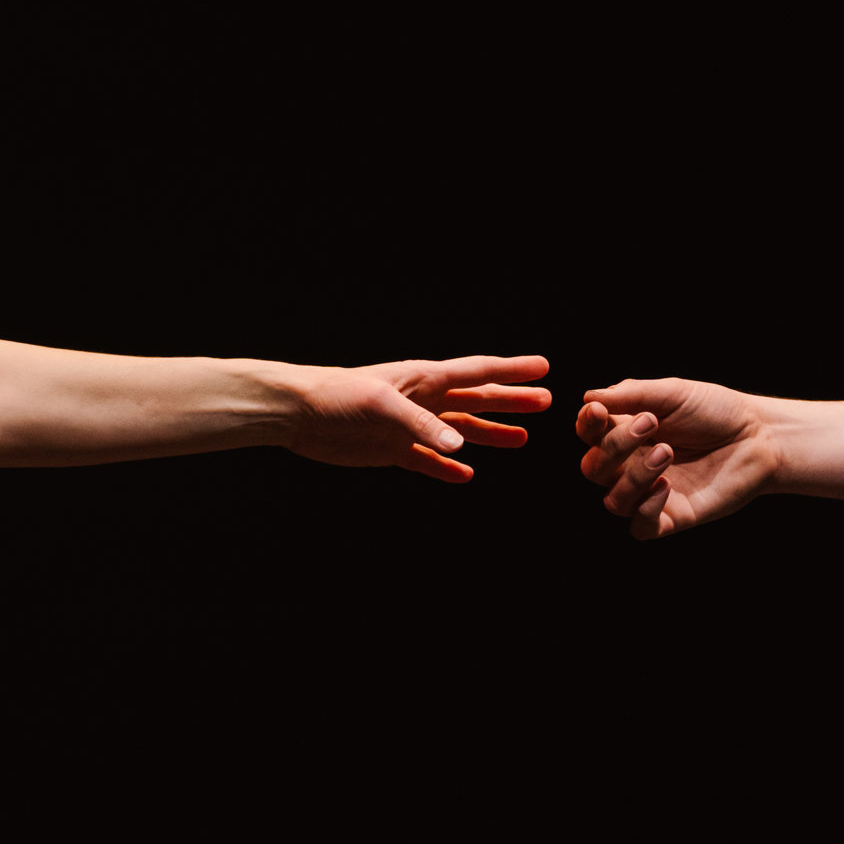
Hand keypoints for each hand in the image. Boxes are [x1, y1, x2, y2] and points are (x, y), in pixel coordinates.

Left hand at [283, 353, 551, 481]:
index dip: (512, 370)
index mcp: (424, 379)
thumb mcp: (383, 406)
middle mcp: (422, 400)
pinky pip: (428, 462)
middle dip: (511, 401)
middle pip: (477, 399)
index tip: (543, 368)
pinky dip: (448, 468)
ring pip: (459, 431)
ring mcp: (409, 427)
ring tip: (521, 439)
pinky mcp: (391, 450)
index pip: (478, 372)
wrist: (298, 415)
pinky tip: (467, 475)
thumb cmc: (338, 396)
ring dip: (489, 434)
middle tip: (546, 402)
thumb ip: (423, 427)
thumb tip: (462, 450)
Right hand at [576, 378, 774, 538]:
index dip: (587, 425)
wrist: (760, 437)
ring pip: (614, 501)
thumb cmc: (717, 410)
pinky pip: (640, 528)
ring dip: (633, 476)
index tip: (599, 411)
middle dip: (614, 446)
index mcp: (628, 433)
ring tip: (667, 452)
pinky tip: (666, 486)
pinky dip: (645, 509)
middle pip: (594, 469)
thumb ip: (633, 394)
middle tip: (650, 424)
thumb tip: (588, 397)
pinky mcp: (672, 517)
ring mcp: (651, 494)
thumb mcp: (674, 392)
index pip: (589, 436)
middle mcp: (633, 465)